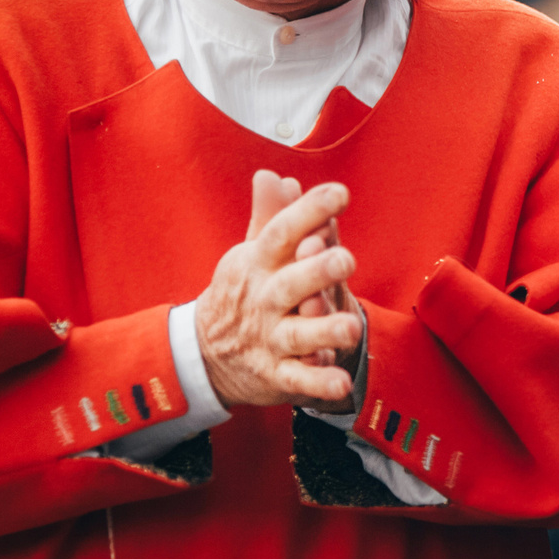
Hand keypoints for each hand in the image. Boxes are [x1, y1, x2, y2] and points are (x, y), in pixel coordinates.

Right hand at [196, 172, 363, 409]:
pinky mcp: (276, 374)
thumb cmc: (243, 293)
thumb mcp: (252, 254)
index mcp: (259, 264)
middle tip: (346, 260)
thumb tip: (273, 174)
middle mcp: (264, 300)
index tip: (340, 193)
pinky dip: (318, 384)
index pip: (281, 233)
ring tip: (353, 326)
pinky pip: (299, 379)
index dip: (308, 212)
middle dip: (316, 272)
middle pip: (290, 284)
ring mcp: (269, 338)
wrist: (205, 353)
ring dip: (325, 330)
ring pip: (298, 334)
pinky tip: (342, 383)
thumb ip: (270, 217)